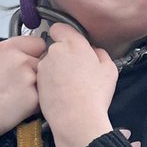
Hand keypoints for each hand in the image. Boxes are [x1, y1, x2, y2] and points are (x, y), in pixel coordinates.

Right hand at [0, 35, 46, 146]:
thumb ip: (5, 55)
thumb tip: (18, 54)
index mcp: (7, 48)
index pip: (38, 43)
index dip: (35, 54)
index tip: (31, 61)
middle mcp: (20, 60)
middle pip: (43, 62)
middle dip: (36, 72)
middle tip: (19, 85)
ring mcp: (29, 79)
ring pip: (44, 81)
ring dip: (37, 88)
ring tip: (17, 97)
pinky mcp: (34, 98)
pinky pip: (43, 98)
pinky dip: (35, 104)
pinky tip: (18, 108)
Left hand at [36, 22, 118, 146]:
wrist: (76, 118)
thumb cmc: (94, 93)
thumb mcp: (109, 69)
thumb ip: (100, 54)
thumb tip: (93, 52)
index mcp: (73, 43)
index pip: (60, 28)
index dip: (65, 35)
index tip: (71, 45)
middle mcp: (55, 51)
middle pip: (56, 47)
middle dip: (63, 55)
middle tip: (77, 70)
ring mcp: (44, 67)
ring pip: (49, 63)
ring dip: (56, 70)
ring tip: (70, 86)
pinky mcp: (37, 82)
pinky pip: (44, 78)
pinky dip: (50, 83)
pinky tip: (62, 94)